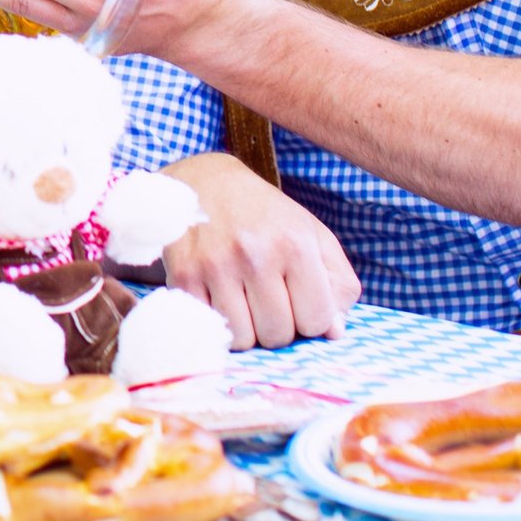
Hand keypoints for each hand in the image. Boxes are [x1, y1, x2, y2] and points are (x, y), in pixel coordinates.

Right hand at [160, 152, 360, 346]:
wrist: (203, 180)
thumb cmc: (265, 214)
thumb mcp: (313, 234)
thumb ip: (338, 283)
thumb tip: (334, 332)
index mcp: (295, 244)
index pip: (316, 321)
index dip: (310, 319)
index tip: (298, 302)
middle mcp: (255, 255)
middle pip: (278, 335)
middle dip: (277, 326)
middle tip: (268, 301)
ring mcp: (215, 266)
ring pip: (243, 340)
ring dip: (247, 329)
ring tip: (243, 302)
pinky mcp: (183, 275)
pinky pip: (209, 328)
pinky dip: (217, 322)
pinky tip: (219, 298)